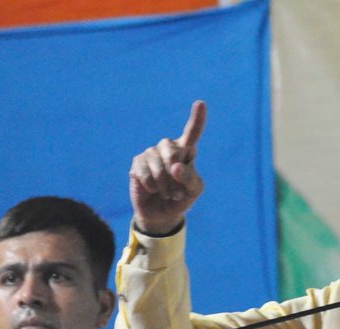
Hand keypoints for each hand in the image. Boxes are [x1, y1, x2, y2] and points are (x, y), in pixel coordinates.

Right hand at [129, 100, 206, 234]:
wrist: (162, 213)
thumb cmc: (181, 198)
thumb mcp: (193, 191)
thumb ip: (190, 178)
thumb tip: (175, 167)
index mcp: (187, 152)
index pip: (192, 133)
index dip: (197, 119)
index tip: (201, 103)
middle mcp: (168, 148)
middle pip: (172, 151)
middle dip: (175, 174)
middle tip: (177, 191)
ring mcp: (151, 154)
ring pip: (157, 164)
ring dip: (164, 184)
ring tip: (167, 193)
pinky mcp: (137, 163)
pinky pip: (145, 172)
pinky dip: (151, 185)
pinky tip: (153, 190)